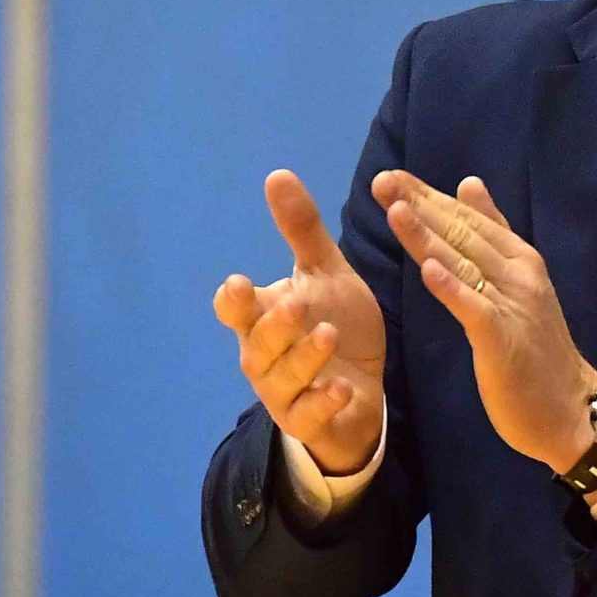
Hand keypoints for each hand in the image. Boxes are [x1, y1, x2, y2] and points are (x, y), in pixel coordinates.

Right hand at [213, 169, 386, 474]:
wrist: (362, 387)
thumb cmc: (336, 324)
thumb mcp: (324, 274)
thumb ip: (301, 230)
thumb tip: (277, 174)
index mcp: (262, 319)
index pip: (234, 311)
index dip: (233, 300)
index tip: (240, 284)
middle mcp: (265, 358)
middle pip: (257, 345)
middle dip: (275, 325)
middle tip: (298, 303)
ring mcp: (285, 393)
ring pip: (282, 379)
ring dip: (304, 358)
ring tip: (329, 335)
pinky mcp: (309, 421)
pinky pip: (308, 416)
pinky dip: (324, 403)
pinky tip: (343, 388)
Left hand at [371, 169, 596, 471]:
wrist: (571, 407)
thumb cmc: (537, 349)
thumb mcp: (518, 282)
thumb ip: (494, 234)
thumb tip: (469, 184)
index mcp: (519, 259)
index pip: (469, 219)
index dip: (429, 197)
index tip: (392, 177)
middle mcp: (519, 273)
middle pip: (462, 233)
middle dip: (420, 205)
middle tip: (383, 181)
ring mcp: (513, 304)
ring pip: (464, 263)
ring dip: (428, 235)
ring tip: (395, 209)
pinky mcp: (503, 338)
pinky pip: (474, 307)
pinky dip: (451, 287)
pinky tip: (427, 269)